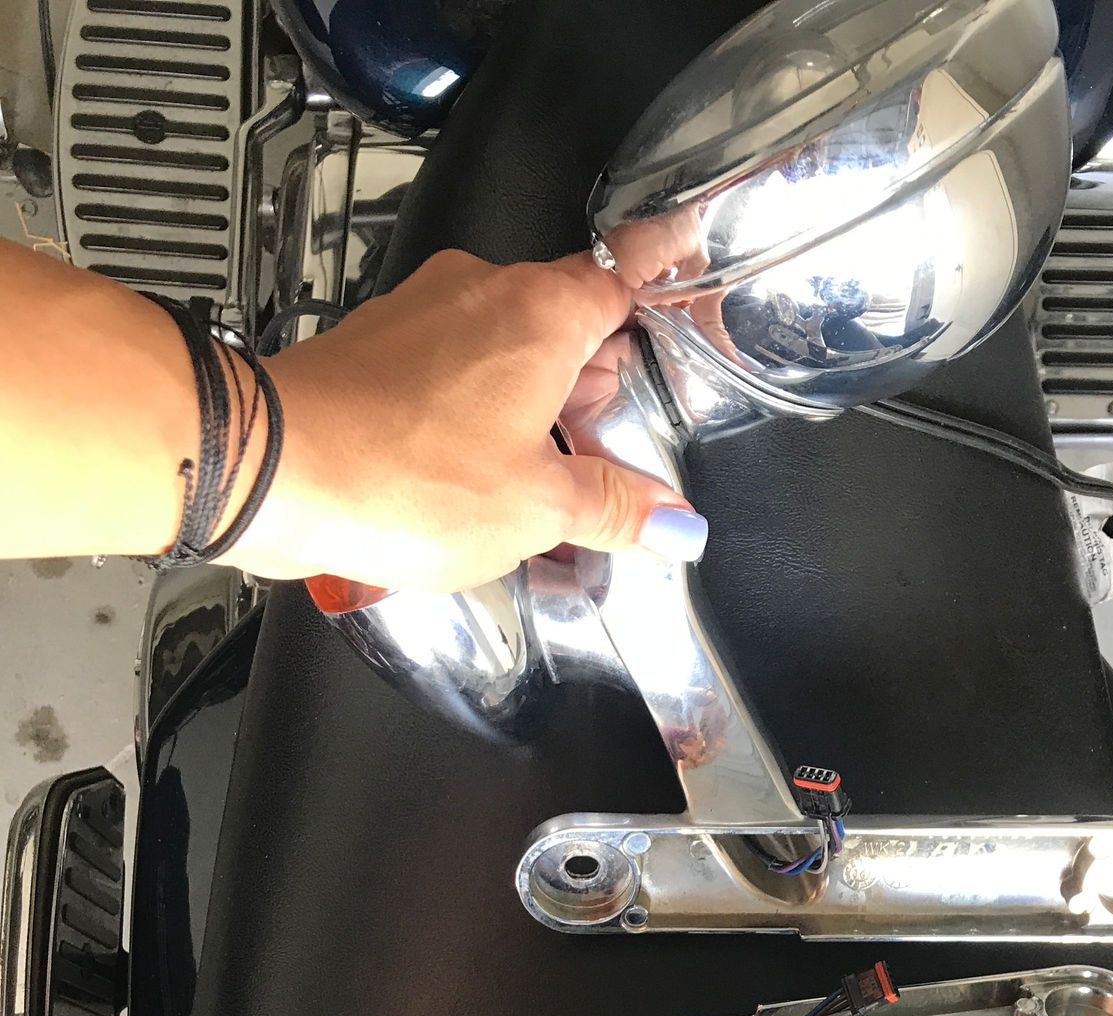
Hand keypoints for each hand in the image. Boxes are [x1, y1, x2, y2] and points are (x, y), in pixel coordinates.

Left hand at [237, 249, 706, 592]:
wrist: (273, 470)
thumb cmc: (399, 473)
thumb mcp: (537, 510)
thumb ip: (613, 509)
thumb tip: (667, 519)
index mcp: (542, 312)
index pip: (625, 268)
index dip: (664, 262)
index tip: (687, 248)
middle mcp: (481, 293)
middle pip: (568, 324)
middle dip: (594, 387)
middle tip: (609, 455)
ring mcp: (422, 315)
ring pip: (506, 352)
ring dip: (531, 410)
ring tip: (533, 488)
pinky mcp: (375, 349)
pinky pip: (449, 372)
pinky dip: (472, 415)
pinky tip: (468, 479)